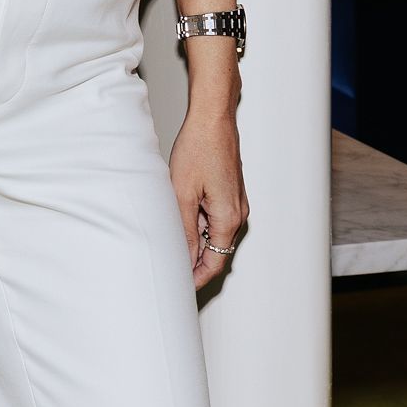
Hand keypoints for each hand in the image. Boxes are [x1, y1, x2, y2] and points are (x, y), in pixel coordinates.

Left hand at [170, 97, 246, 289]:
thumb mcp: (183, 194)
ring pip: (215, 235)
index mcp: (229, 217)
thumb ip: (185, 229)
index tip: (178, 287)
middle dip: (194, 263)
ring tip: (169, 246)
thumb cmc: (199, 149)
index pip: (215, 262)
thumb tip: (185, 257)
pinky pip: (215, 219)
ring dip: (195, 243)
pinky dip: (199, 226)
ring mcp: (236, 203)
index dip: (196, 278)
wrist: (213, 120)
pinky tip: (179, 222)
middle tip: (169, 270)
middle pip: (217, 251)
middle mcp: (238, 213)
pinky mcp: (229, 193)